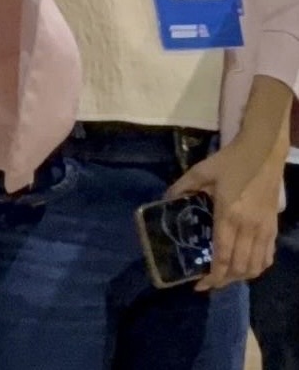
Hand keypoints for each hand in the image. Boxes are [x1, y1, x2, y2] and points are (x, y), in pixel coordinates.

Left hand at [166, 132, 286, 291]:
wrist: (262, 153)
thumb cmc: (230, 162)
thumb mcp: (201, 170)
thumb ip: (182, 187)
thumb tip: (165, 200)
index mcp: (229, 215)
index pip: (223, 255)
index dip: (213, 275)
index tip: (199, 285)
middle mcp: (249, 228)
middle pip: (240, 267)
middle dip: (224, 280)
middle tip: (208, 283)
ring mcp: (264, 229)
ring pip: (256, 266)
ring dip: (240, 277)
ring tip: (224, 277)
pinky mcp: (273, 227)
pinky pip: (268, 257)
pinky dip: (257, 267)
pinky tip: (245, 266)